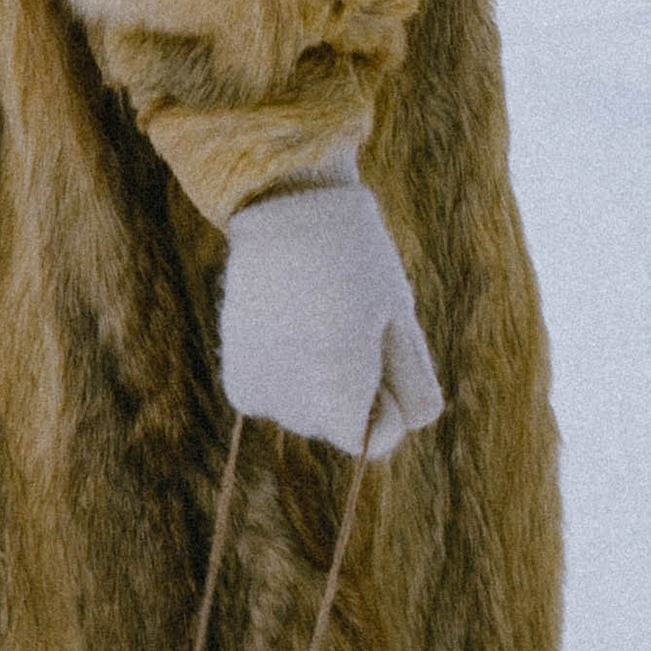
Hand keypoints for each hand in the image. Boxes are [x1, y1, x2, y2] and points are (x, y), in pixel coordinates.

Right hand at [218, 161, 444, 463]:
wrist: (283, 209)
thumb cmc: (356, 259)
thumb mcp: (399, 316)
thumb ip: (412, 383)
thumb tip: (408, 424)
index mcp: (341, 389)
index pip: (374, 442)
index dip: (387, 405)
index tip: (379, 352)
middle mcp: (294, 404)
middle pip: (338, 425)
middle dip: (351, 388)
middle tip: (346, 319)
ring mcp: (260, 395)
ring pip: (306, 413)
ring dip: (317, 380)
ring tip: (314, 316)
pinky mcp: (237, 383)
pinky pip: (274, 400)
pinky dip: (284, 374)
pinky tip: (286, 328)